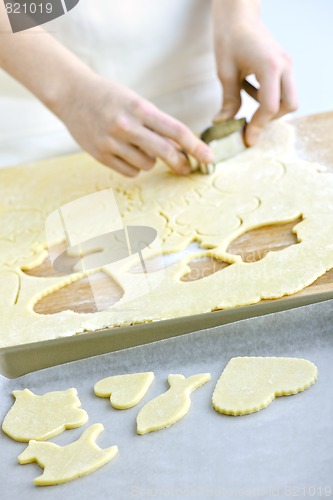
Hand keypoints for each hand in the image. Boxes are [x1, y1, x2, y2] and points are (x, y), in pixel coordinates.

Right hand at [58, 73, 213, 176]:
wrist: (71, 94)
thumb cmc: (110, 97)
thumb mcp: (136, 102)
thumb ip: (157, 125)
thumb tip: (180, 148)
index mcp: (139, 108)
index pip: (176, 130)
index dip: (196, 146)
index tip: (209, 157)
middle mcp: (126, 126)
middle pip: (165, 152)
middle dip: (180, 162)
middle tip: (187, 168)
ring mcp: (112, 142)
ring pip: (147, 164)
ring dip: (150, 160)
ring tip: (137, 146)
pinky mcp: (100, 155)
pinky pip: (130, 171)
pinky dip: (133, 166)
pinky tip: (124, 152)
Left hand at [213, 0, 297, 145]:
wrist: (238, 16)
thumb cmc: (229, 39)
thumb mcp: (225, 73)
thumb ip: (229, 100)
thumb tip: (223, 123)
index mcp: (270, 67)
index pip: (271, 106)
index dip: (259, 125)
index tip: (248, 138)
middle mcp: (284, 66)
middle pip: (289, 105)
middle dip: (271, 119)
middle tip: (251, 122)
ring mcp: (287, 65)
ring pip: (290, 98)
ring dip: (271, 108)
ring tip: (248, 99)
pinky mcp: (284, 65)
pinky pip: (284, 89)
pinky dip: (270, 97)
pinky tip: (250, 89)